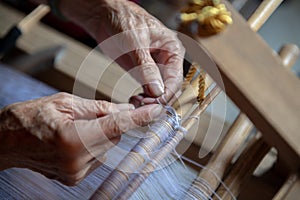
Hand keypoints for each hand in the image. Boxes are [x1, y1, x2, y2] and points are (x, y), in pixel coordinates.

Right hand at [0, 92, 161, 184]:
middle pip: (114, 137)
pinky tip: (76, 139)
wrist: (5, 142)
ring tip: (78, 127)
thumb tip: (125, 109)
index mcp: (72, 138)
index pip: (116, 126)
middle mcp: (76, 161)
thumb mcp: (64, 102)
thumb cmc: (29, 118)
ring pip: (108, 148)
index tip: (156, 112)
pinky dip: (94, 145)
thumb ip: (99, 108)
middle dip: (111, 123)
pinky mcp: (75, 178)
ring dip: (102, 134)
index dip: (139, 118)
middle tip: (93, 114)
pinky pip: (98, 157)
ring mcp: (76, 173)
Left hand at [59, 0, 184, 105]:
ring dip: (150, 101)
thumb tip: (158, 90)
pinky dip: (143, 98)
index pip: (176, 78)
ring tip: (136, 103)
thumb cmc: (123, 19)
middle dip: (158, 99)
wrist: (104, 16)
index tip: (156, 104)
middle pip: (170, 87)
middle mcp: (166, 60)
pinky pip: (147, 90)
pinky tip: (134, 100)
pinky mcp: (143, 73)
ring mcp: (155, 68)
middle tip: (144, 107)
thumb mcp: (135, 42)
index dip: (167, 93)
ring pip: (159, 91)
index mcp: (172, 48)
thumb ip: (146, 67)